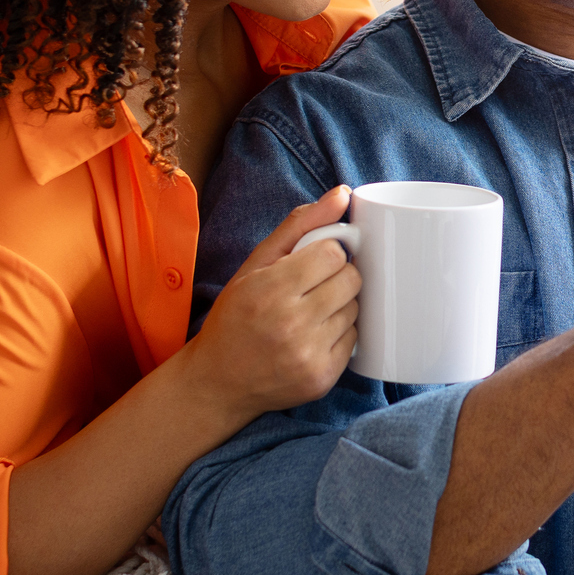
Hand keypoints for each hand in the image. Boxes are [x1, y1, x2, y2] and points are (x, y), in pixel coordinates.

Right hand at [178, 186, 361, 417]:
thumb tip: (343, 193)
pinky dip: (340, 333)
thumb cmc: (235, 316)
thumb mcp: (256, 265)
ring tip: (311, 312)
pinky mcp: (323, 378)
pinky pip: (355, 340)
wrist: (217, 381)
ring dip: (340, 305)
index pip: (334, 253)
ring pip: (356, 309)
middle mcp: (292, 323)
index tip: (313, 261)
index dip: (327, 253)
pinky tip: (314, 336)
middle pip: (352, 279)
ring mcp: (309, 355)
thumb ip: (300, 225)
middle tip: (315, 285)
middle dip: (338, 276)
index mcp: (271, 289)